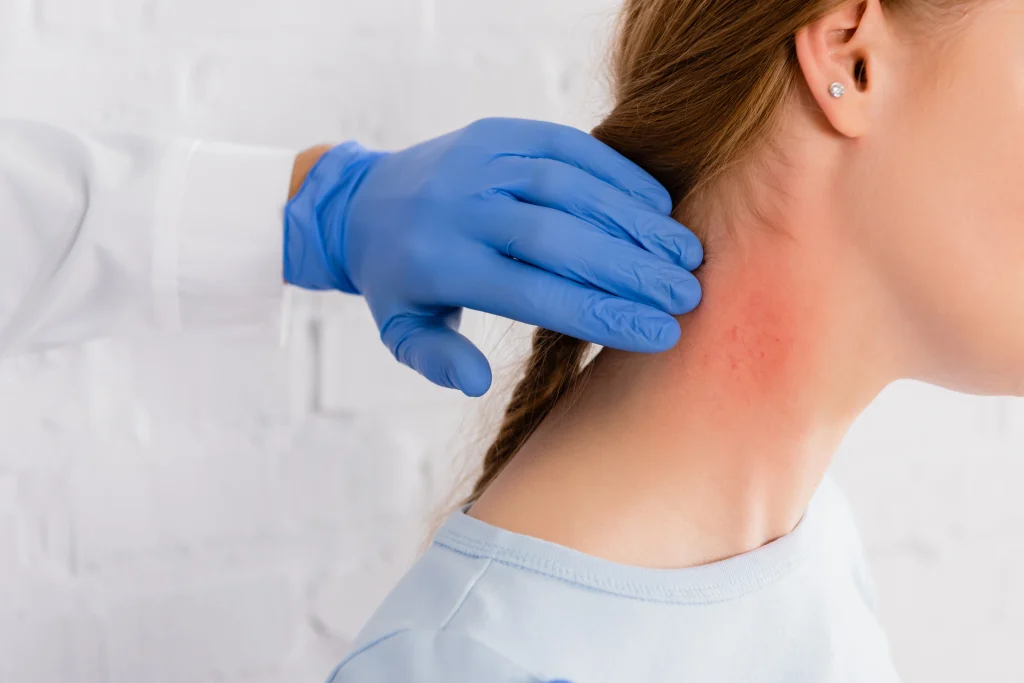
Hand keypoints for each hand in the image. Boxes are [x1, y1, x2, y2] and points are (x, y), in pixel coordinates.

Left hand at [284, 118, 702, 396]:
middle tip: (688, 295)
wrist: (362, 201)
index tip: (662, 334)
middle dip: (632, 269)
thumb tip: (477, 381)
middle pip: (560, 238)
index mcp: (440, 264)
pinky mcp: (497, 131)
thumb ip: (437, 359)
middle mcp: (460, 207)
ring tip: (684, 254)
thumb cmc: (398, 280)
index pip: (536, 293)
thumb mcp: (402, 330)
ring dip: (635, 220)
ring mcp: (479, 160)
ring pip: (570, 187)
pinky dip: (617, 174)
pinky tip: (657, 205)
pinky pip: (567, 146)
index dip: (604, 314)